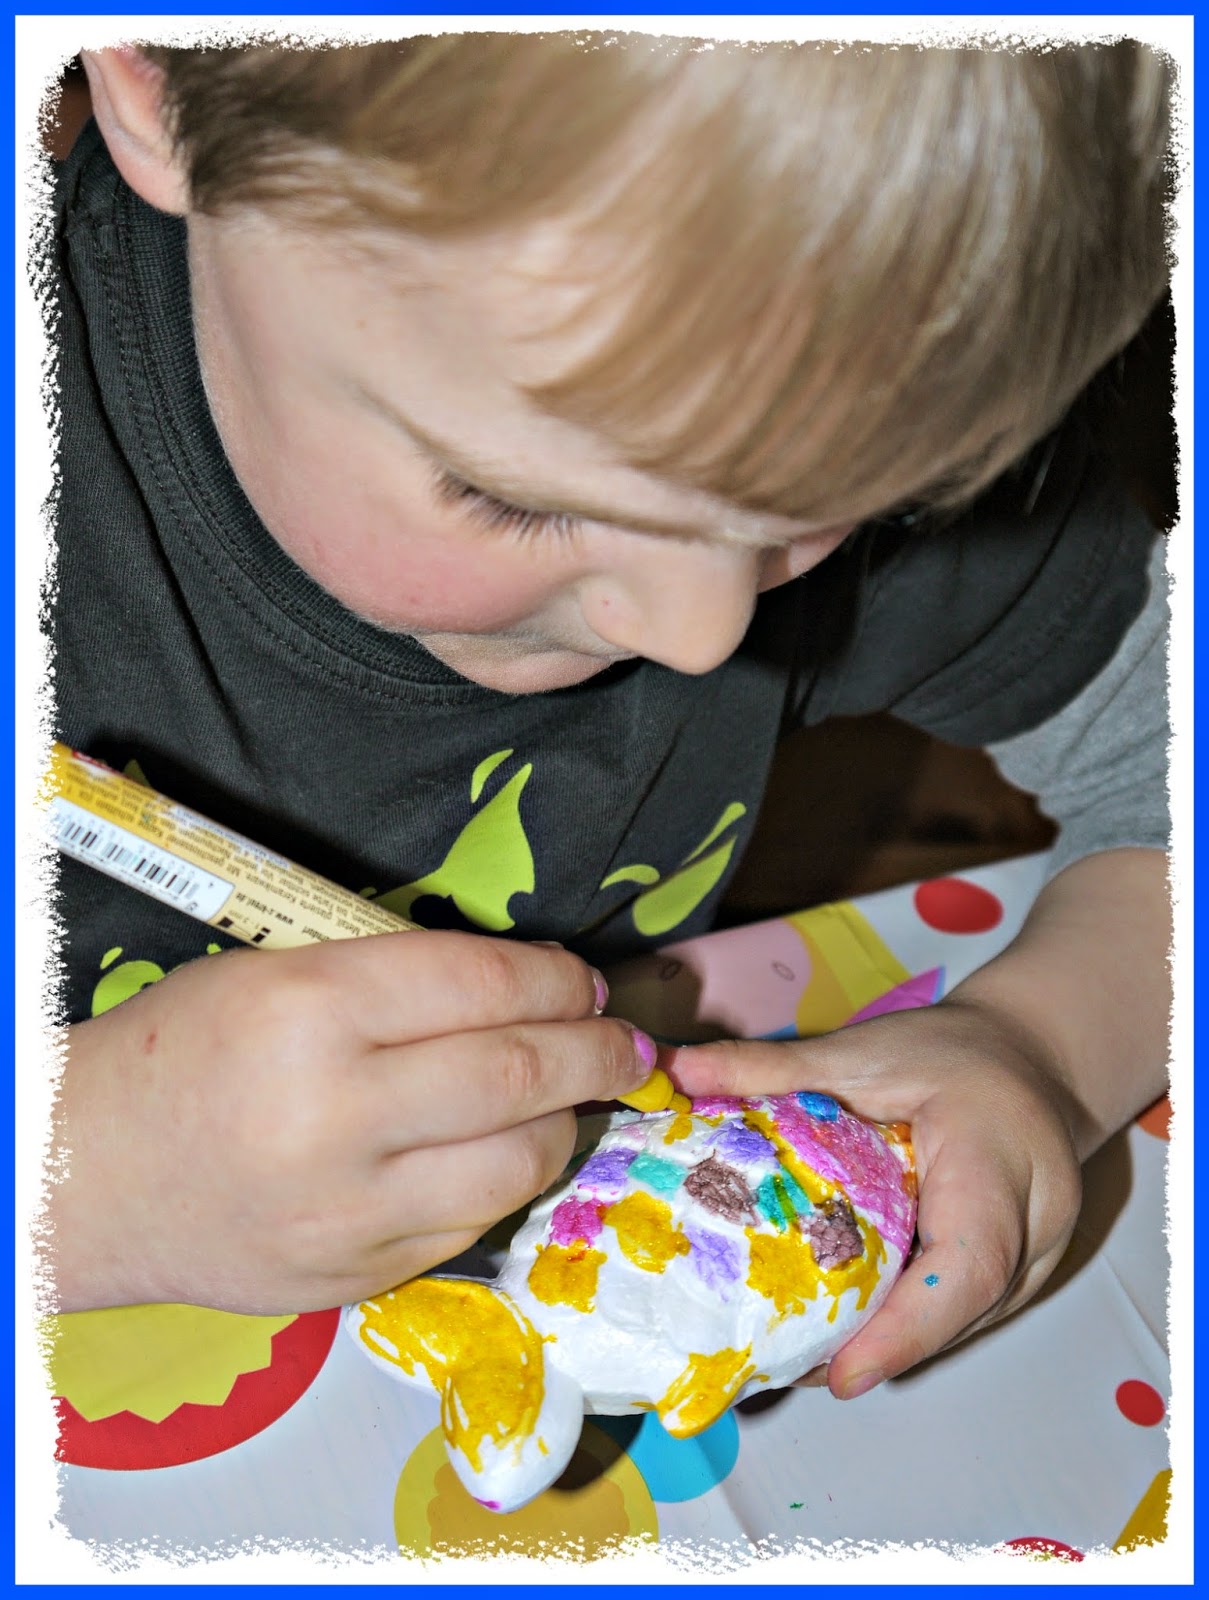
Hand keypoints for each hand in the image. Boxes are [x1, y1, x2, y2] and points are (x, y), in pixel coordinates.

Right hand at [48, 932, 653, 1314]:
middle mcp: (335, 1114)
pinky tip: (511, 1152)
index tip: (584, 981)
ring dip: (567, 1123)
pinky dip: (505, 1182)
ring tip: (582, 1097)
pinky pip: (470, 1227)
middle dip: (595, 1052)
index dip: (556, 979)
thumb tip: (527, 988)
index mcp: (310, 1012)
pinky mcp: (353, 1279)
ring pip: (513, 1164)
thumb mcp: (275, 976)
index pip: (480, 985)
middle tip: (627, 1044)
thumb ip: (395, 980)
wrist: (84, 1178)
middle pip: (516, 1075)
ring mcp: (346, 1212)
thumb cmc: (179, 1053)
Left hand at [665, 996, 1083, 1397]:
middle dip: (874, 1348)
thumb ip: (776, 1067)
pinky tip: (840, 1326)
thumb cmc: (955, 1052)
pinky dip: (906, 1322)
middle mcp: (1034, 1226)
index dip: (905, 1329)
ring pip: (961, 1322)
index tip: (841, 1373)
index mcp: (999, 1164)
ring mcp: (1037, 1258)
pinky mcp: (1020, 1274)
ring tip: (795, 1357)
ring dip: (887, 1342)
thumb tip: (680, 1070)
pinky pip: (962, 1311)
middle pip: (957, 1311)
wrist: (1033, 1056)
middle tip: (783, 1369)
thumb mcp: (863, 1051)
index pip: (967, 1265)